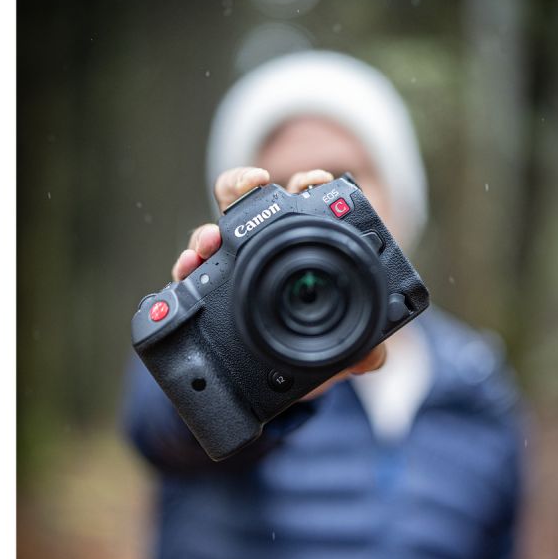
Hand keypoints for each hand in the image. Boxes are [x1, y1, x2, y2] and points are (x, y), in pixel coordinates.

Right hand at [171, 166, 386, 399]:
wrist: (294, 377)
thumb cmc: (322, 345)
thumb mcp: (348, 345)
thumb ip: (365, 348)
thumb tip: (372, 357)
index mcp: (303, 248)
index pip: (304, 203)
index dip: (309, 183)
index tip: (316, 181)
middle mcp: (264, 251)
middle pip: (248, 204)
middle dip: (245, 186)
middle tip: (252, 188)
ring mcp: (234, 269)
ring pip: (214, 235)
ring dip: (208, 232)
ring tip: (208, 243)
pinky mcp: (211, 293)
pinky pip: (193, 276)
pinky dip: (186, 268)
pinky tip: (186, 270)